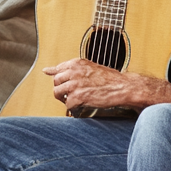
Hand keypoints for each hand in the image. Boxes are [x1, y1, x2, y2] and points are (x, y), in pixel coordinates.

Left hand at [44, 57, 170, 112]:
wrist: (123, 87)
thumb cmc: (109, 78)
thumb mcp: (88, 67)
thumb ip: (69, 68)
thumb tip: (47, 70)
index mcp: (76, 63)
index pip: (57, 69)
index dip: (56, 76)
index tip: (49, 75)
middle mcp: (73, 72)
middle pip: (55, 82)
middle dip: (61, 89)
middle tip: (70, 93)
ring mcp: (75, 84)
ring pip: (57, 93)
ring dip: (64, 98)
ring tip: (75, 100)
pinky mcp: (78, 97)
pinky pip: (67, 104)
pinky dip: (73, 107)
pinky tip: (81, 105)